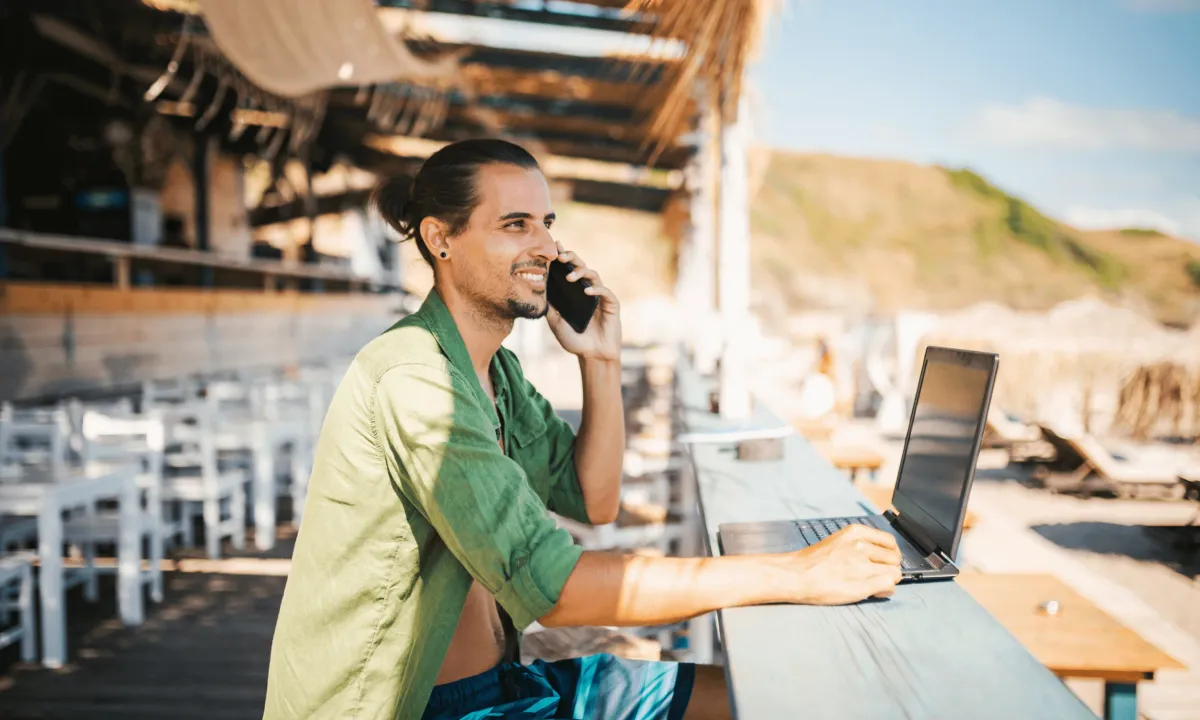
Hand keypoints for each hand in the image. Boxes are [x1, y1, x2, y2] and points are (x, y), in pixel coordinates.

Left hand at [546, 243, 621, 360]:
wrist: (592, 356)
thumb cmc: (575, 340)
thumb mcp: (556, 323)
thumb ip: (549, 307)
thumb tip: (537, 291)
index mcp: (575, 292)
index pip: (569, 270)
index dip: (564, 257)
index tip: (555, 246)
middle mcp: (588, 290)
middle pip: (582, 266)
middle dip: (572, 258)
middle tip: (561, 256)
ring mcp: (600, 296)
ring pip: (593, 276)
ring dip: (581, 273)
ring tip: (570, 277)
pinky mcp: (612, 305)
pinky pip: (605, 293)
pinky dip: (596, 290)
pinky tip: (587, 291)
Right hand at [784, 524, 902, 604]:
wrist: (796, 575)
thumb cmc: (813, 561)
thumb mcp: (839, 541)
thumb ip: (860, 544)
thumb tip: (881, 556)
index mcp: (856, 532)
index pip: (890, 542)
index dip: (889, 554)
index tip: (882, 561)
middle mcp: (861, 546)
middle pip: (895, 558)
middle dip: (889, 567)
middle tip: (876, 575)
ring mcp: (862, 565)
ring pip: (895, 573)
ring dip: (888, 579)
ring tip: (873, 584)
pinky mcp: (862, 584)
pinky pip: (889, 585)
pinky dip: (885, 590)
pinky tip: (874, 591)